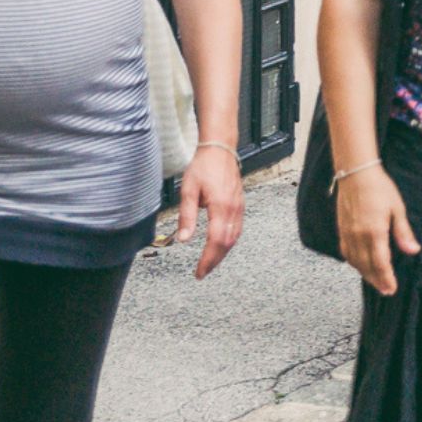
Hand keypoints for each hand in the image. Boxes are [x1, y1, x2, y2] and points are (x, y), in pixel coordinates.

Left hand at [173, 144, 244, 278]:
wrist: (220, 149)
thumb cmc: (203, 167)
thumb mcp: (188, 191)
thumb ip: (186, 217)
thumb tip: (182, 239)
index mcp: (221, 207)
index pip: (215, 242)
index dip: (207, 260)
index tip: (199, 272)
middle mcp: (233, 210)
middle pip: (227, 244)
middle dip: (215, 261)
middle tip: (202, 272)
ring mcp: (239, 208)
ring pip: (234, 238)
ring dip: (222, 253)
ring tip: (210, 262)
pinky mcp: (240, 205)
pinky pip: (237, 229)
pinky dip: (228, 242)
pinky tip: (220, 245)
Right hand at [336, 166, 419, 295]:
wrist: (356, 174)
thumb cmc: (380, 188)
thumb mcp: (397, 209)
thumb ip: (403, 232)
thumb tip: (413, 251)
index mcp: (374, 232)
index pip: (380, 263)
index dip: (386, 278)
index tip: (391, 289)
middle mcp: (358, 236)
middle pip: (366, 266)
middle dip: (376, 281)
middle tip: (386, 291)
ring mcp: (347, 233)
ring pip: (355, 261)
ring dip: (365, 274)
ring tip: (375, 282)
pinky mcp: (341, 229)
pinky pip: (346, 252)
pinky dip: (353, 262)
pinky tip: (359, 265)